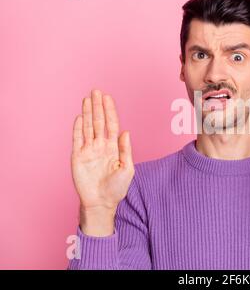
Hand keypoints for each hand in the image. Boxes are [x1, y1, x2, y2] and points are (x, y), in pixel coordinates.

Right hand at [71, 89, 134, 235]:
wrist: (102, 202)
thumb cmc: (117, 188)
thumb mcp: (127, 169)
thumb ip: (126, 150)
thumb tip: (126, 132)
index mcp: (113, 147)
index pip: (111, 124)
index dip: (110, 111)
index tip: (108, 97)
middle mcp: (100, 146)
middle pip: (98, 121)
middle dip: (98, 106)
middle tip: (96, 91)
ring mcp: (88, 150)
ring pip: (87, 127)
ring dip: (87, 113)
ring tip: (87, 99)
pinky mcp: (77, 157)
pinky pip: (77, 139)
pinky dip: (77, 128)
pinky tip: (79, 116)